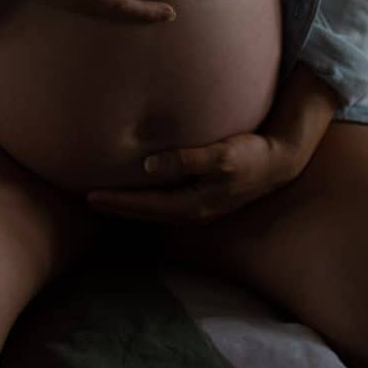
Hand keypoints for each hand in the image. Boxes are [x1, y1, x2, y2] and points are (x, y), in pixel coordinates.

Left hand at [86, 132, 301, 224]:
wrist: (281, 160)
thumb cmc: (252, 155)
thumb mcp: (222, 156)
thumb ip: (186, 160)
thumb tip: (148, 166)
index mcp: (194, 204)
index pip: (146, 206)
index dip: (118, 202)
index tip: (90, 196)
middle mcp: (194, 209)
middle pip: (147, 212)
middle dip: (118, 207)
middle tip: (87, 199)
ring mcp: (200, 204)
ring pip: (155, 208)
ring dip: (131, 204)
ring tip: (108, 197)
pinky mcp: (205, 193)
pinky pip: (166, 200)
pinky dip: (147, 197)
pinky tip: (141, 188)